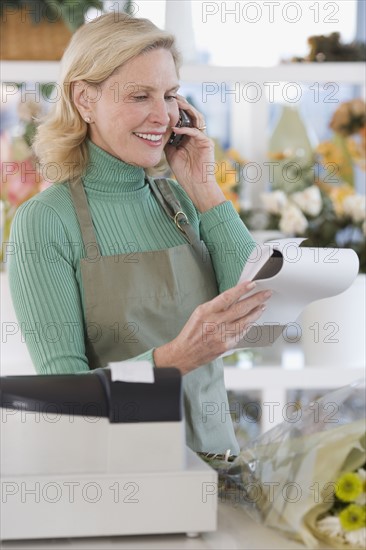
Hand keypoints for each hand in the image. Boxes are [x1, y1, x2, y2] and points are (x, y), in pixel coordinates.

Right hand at [153, 281, 271, 373]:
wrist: (185, 353)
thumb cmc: (192, 332)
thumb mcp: (199, 313)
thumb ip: (216, 306)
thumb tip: (234, 297)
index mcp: (206, 311)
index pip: (227, 297)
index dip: (241, 290)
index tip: (251, 284)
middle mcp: (214, 323)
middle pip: (240, 308)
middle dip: (256, 299)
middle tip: (266, 293)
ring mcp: (221, 335)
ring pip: (245, 321)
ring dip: (256, 312)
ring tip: (263, 306)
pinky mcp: (226, 345)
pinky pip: (241, 333)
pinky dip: (249, 325)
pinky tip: (253, 320)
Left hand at [164, 95, 225, 211]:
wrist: (196, 185)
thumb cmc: (184, 172)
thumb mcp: (171, 153)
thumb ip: (167, 140)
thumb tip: (157, 129)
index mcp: (189, 135)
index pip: (184, 116)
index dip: (176, 108)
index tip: (165, 100)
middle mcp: (197, 134)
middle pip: (191, 113)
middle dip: (182, 104)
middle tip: (171, 96)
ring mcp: (203, 138)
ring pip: (197, 118)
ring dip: (186, 111)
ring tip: (175, 105)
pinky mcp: (207, 144)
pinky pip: (196, 132)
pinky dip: (186, 129)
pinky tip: (175, 128)